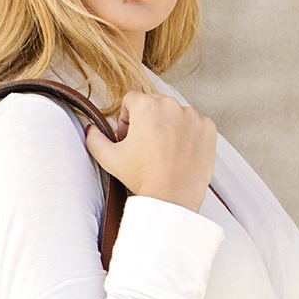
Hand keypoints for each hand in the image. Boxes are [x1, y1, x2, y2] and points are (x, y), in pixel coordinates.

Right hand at [81, 90, 216, 212]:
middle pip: (154, 104)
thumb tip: (90, 130)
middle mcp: (171, 106)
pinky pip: (195, 124)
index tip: (130, 136)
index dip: (126, 119)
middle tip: (145, 146)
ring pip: (175, 113)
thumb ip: (94, 139)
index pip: (131, 99)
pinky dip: (188, 135)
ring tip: (163, 152)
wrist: (172, 198)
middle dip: (147, 121)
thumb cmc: (143, 178)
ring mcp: (192, 116)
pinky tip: (179, 153)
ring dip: (168, 126)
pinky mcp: (208, 128)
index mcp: (146, 107)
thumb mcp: (109, 159)